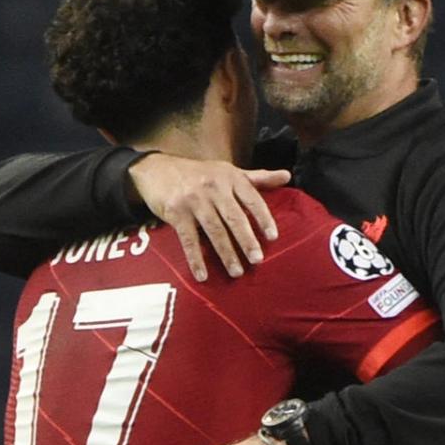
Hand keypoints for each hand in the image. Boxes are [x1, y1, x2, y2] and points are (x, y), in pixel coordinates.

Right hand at [129, 154, 290, 280]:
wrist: (157, 169)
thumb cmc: (199, 173)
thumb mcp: (228, 171)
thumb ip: (257, 177)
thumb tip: (287, 176)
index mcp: (230, 177)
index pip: (252, 199)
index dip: (263, 218)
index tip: (273, 237)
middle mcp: (214, 187)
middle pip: (234, 217)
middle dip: (246, 240)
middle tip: (258, 260)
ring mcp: (194, 200)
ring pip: (214, 230)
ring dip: (226, 253)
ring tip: (237, 272)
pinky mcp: (176, 212)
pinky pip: (188, 239)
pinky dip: (196, 258)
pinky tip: (203, 275)